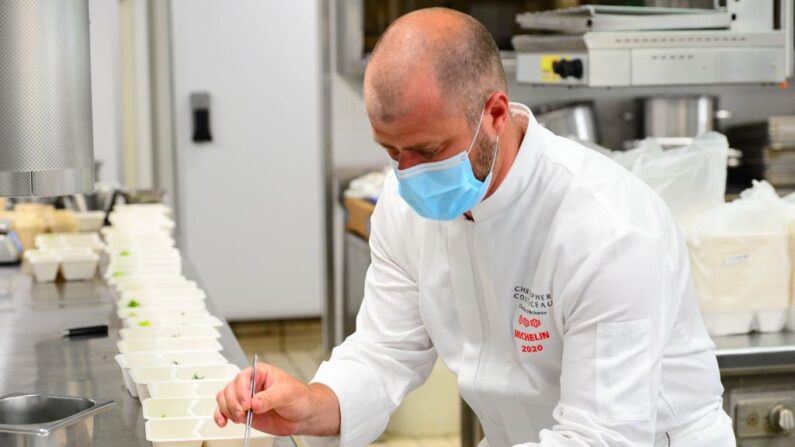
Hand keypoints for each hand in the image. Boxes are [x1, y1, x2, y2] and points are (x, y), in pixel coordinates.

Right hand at [214, 362, 339, 436]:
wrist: (304, 415)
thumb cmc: (300, 397)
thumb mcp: (288, 394)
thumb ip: (270, 398)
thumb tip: (255, 403)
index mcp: (260, 373)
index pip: (243, 377)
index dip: (242, 390)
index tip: (247, 404)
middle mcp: (250, 385)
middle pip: (230, 388)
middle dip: (233, 402)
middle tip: (243, 413)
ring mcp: (245, 399)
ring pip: (224, 399)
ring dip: (227, 410)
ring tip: (239, 418)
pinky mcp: (244, 412)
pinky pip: (225, 411)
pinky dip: (221, 416)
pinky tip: (224, 422)